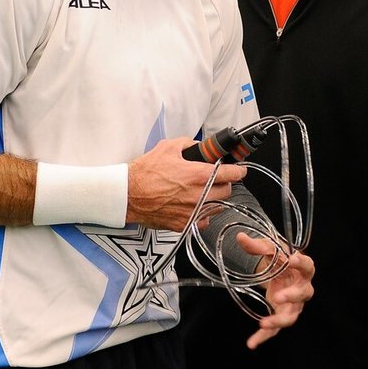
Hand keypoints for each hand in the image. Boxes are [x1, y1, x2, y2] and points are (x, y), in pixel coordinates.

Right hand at [126, 137, 245, 230]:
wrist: (127, 195)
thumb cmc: (145, 172)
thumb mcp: (168, 147)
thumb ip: (188, 144)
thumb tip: (198, 146)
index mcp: (199, 175)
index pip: (231, 174)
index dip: (239, 171)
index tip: (240, 171)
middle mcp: (199, 195)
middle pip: (227, 192)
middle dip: (226, 184)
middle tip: (219, 180)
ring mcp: (192, 211)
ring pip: (217, 207)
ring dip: (216, 199)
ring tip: (207, 193)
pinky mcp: (183, 224)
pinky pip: (203, 221)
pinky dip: (204, 214)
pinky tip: (196, 207)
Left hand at [234, 233, 314, 349]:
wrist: (280, 270)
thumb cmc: (279, 258)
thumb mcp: (269, 248)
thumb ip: (256, 245)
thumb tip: (239, 237)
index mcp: (302, 269)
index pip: (307, 266)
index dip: (301, 263)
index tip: (292, 259)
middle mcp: (302, 288)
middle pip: (303, 294)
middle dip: (291, 296)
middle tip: (278, 296)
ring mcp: (293, 305)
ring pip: (291, 316)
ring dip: (278, 321)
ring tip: (263, 323)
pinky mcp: (282, 315)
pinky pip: (275, 330)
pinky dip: (264, 337)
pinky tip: (251, 343)